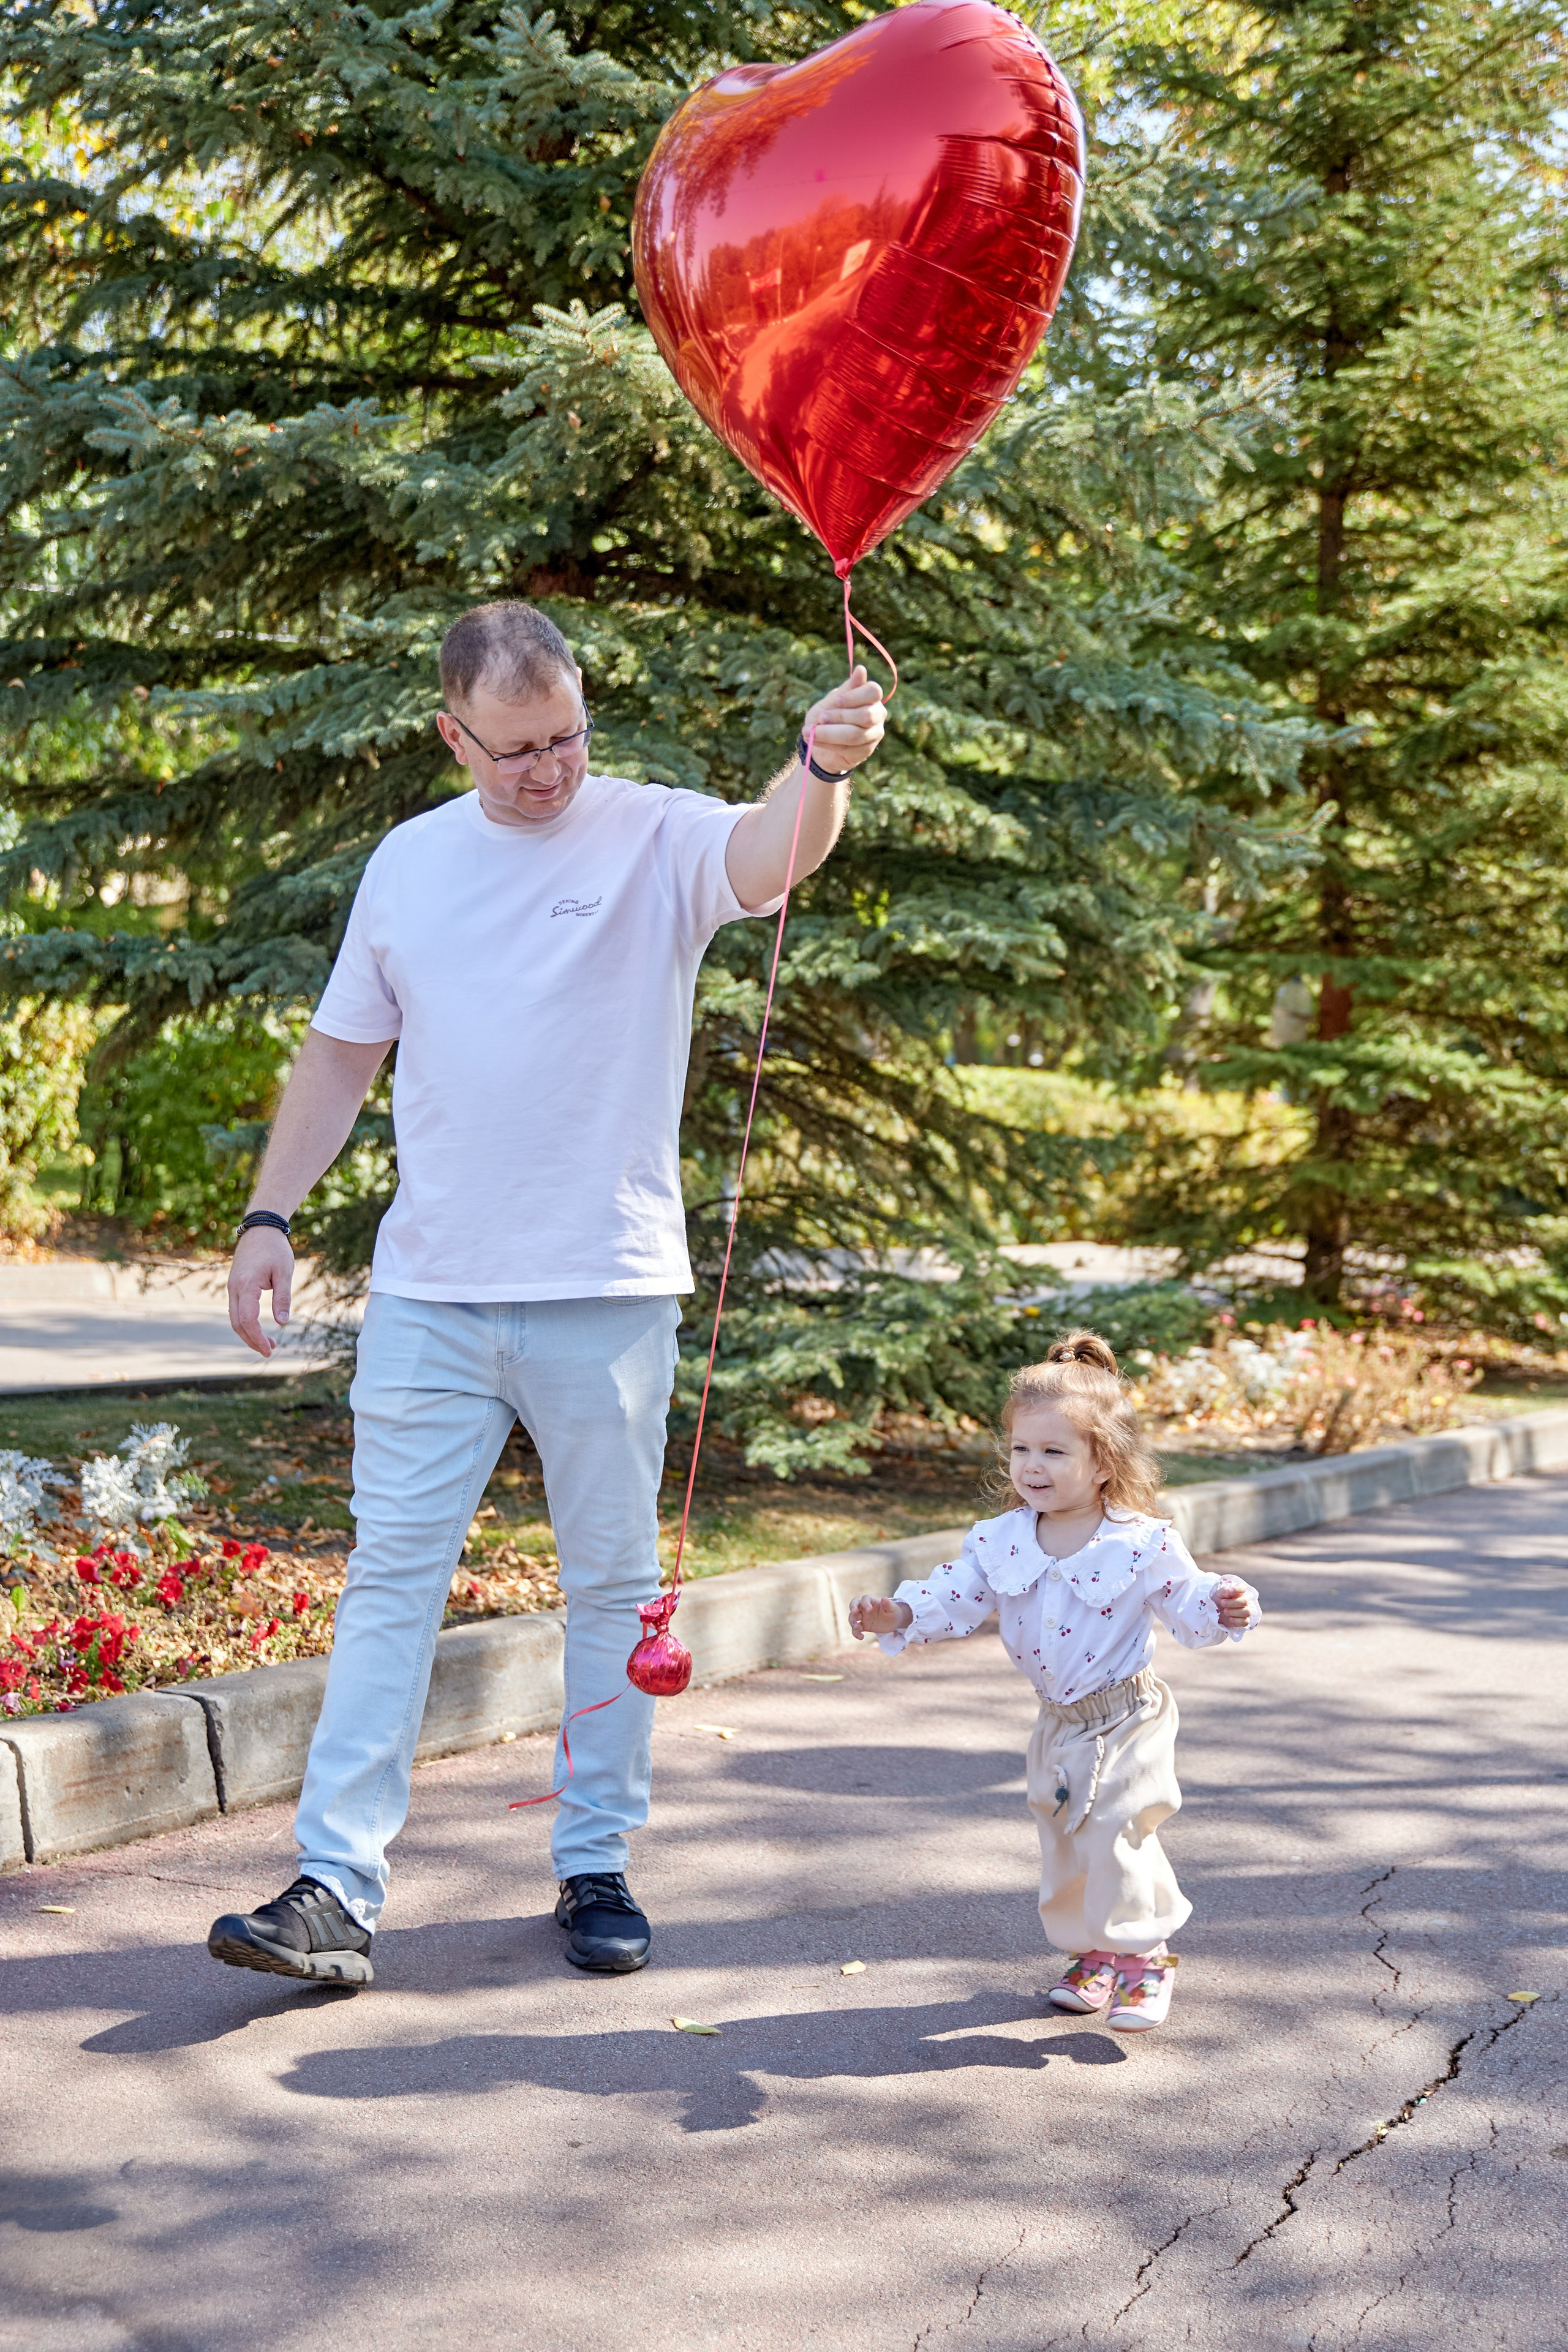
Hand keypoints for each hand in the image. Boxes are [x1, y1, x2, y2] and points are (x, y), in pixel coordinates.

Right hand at [228, 1227, 294, 1357]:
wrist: (260, 1229)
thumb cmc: (275, 1249)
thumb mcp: (284, 1272)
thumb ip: (283, 1297)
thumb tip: (283, 1323)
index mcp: (246, 1285)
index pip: (247, 1320)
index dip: (257, 1337)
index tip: (269, 1349)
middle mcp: (234, 1288)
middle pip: (237, 1323)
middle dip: (252, 1340)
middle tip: (270, 1351)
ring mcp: (232, 1287)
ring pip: (234, 1318)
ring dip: (248, 1333)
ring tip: (268, 1343)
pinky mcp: (234, 1286)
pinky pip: (236, 1309)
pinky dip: (245, 1322)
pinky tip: (258, 1328)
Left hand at [802, 664, 885, 776]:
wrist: (822, 741)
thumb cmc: (828, 716)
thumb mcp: (832, 701)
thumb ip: (846, 689)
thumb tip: (862, 669)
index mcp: (872, 697)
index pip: (873, 692)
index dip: (854, 697)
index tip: (836, 701)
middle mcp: (878, 714)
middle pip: (866, 715)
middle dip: (839, 717)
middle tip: (820, 718)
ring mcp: (875, 734)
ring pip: (855, 735)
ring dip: (829, 733)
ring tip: (809, 732)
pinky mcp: (866, 750)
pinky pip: (848, 748)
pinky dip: (828, 744)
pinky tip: (814, 741)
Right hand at [848, 1593, 912, 1639]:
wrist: (894, 1621)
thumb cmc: (893, 1611)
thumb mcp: (892, 1608)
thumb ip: (887, 1604)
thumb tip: (883, 1598)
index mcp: (872, 1601)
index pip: (865, 1599)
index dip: (865, 1603)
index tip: (869, 1610)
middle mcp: (865, 1608)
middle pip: (854, 1604)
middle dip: (852, 1607)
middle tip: (854, 1612)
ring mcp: (863, 1617)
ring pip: (853, 1617)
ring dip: (852, 1621)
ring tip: (856, 1627)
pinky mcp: (864, 1626)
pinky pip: (856, 1629)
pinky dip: (856, 1633)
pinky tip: (861, 1637)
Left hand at [1216, 1578, 1255, 1630]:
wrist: (1214, 1614)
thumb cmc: (1217, 1602)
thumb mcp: (1218, 1594)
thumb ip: (1224, 1590)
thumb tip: (1229, 1591)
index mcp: (1238, 1593)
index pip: (1243, 1588)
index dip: (1238, 1589)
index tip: (1229, 1592)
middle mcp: (1243, 1602)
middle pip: (1245, 1601)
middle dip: (1232, 1603)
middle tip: (1222, 1603)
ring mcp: (1244, 1612)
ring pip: (1247, 1612)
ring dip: (1234, 1612)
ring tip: (1225, 1611)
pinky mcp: (1243, 1621)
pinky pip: (1245, 1622)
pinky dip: (1237, 1620)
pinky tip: (1230, 1619)